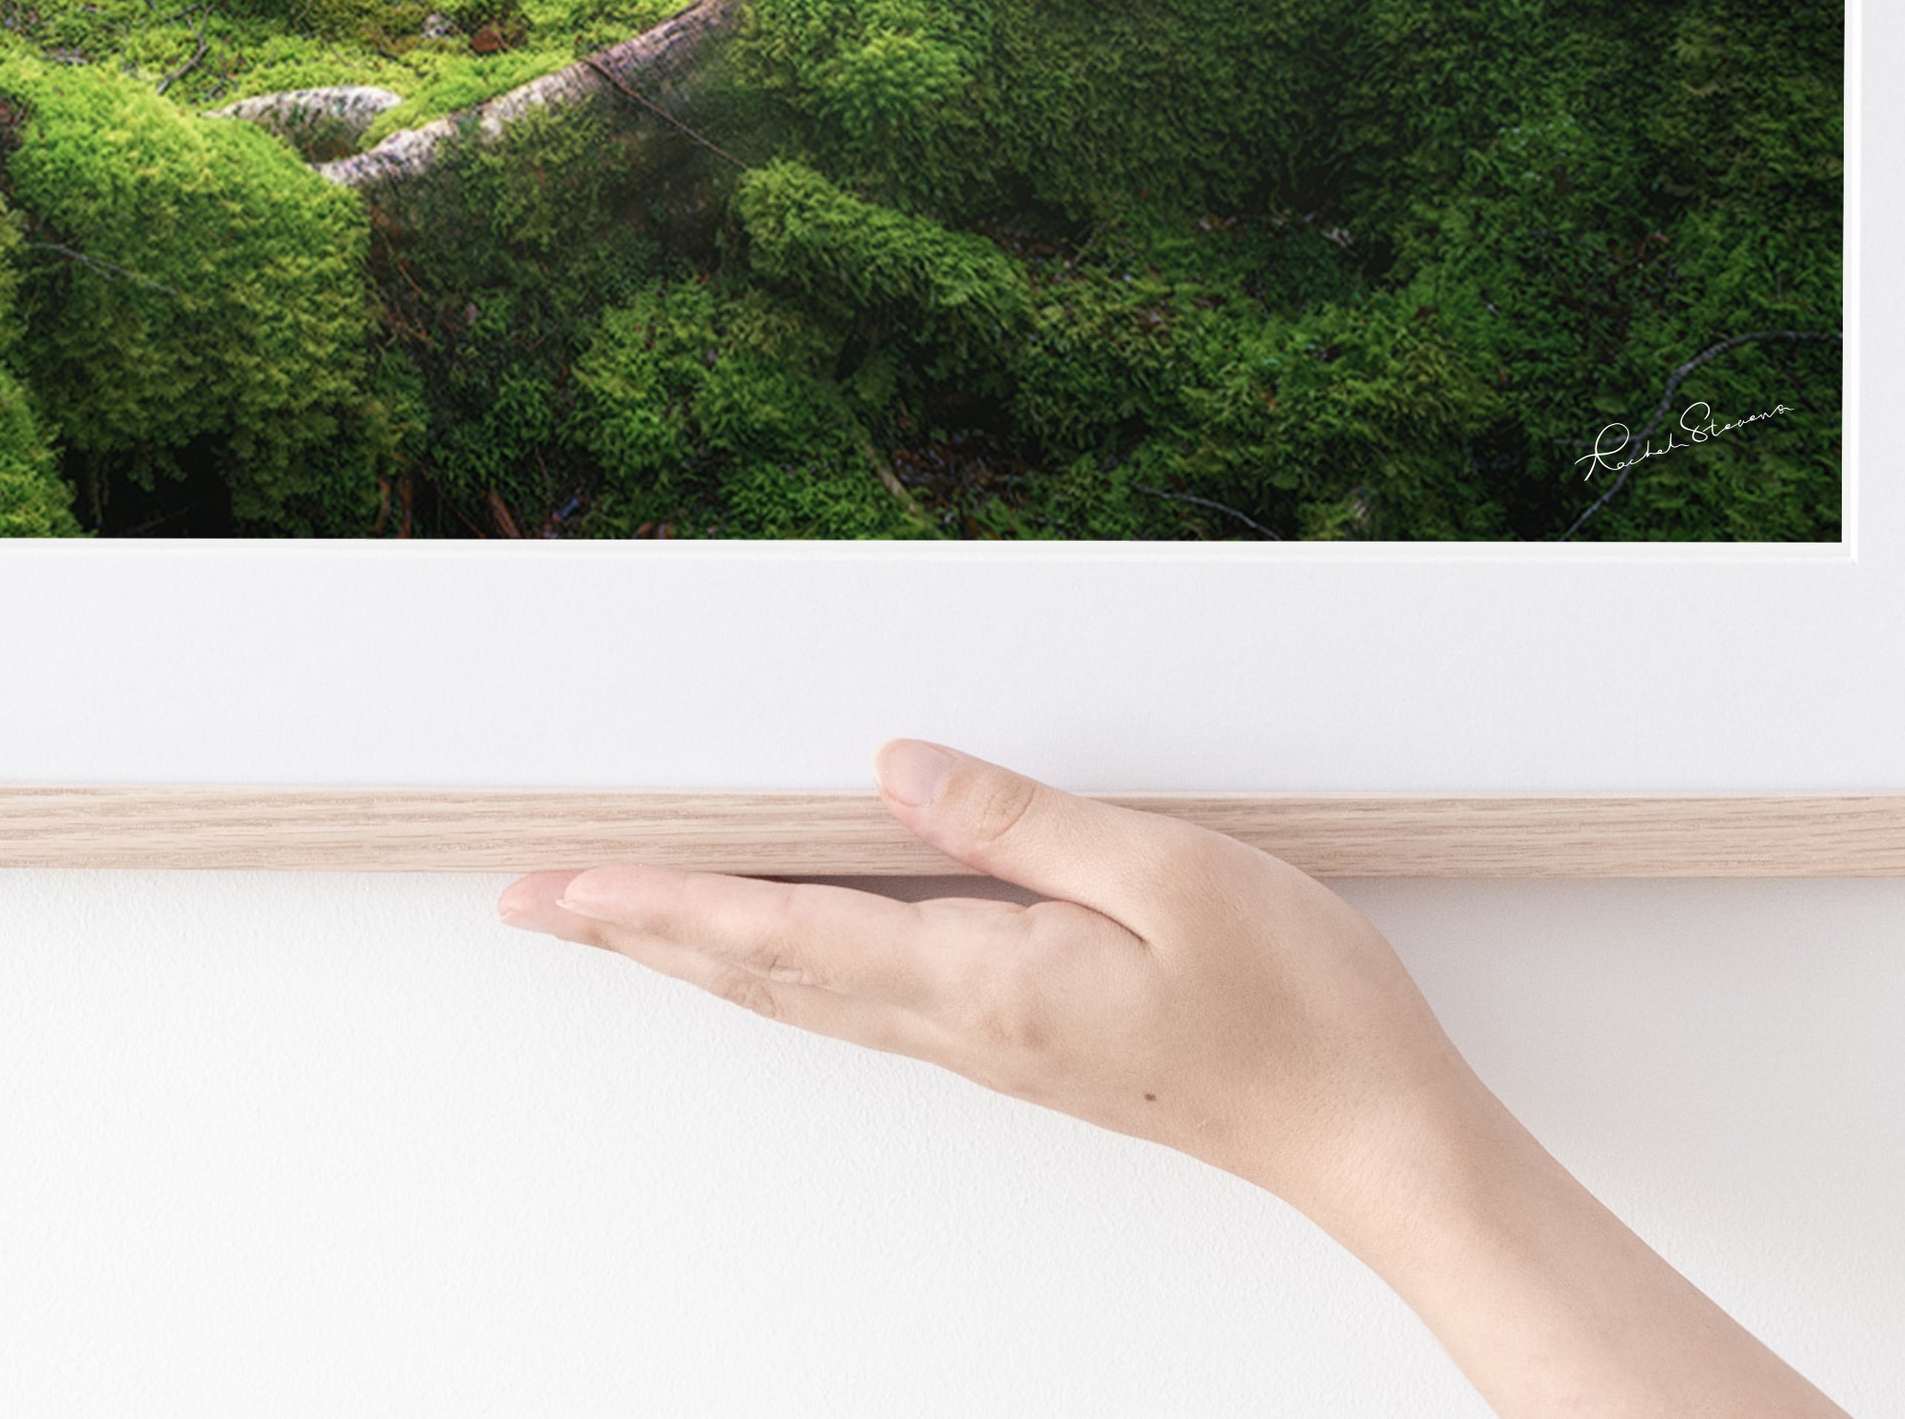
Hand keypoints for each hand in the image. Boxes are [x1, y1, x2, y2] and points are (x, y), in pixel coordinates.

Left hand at [503, 738, 1475, 1218]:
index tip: (559, 887)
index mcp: (980, 977)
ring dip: (694, 953)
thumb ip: (1022, 819)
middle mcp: (961, 1025)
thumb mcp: (1169, 870)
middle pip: (759, 972)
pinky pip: (863, 1002)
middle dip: (636, 933)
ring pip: (801, 994)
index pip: (777, 930)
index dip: (656, 904)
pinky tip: (770, 952)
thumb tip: (897, 768)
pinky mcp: (1024, 1046)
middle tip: (533, 902)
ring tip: (614, 918)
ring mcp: (990, 1046)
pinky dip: (779, 969)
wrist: (1371, 1135)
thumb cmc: (1297, 1006)